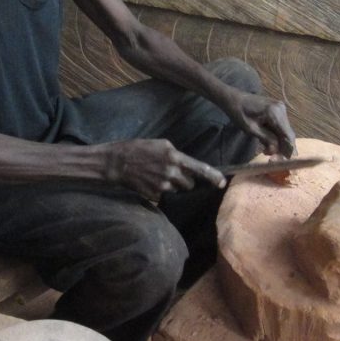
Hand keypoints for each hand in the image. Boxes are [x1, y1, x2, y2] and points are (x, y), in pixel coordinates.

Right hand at [104, 139, 225, 200]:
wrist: (117, 163)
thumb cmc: (138, 149)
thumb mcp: (161, 145)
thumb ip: (176, 155)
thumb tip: (187, 165)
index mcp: (174, 157)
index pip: (200, 169)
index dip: (213, 177)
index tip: (222, 183)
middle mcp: (171, 172)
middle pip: (190, 184)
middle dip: (185, 180)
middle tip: (172, 173)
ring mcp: (163, 185)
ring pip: (178, 190)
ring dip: (173, 186)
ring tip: (158, 176)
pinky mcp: (155, 195)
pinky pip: (165, 195)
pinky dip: (161, 191)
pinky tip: (150, 182)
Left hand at [225, 91, 296, 156]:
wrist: (234, 99)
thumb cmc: (239, 113)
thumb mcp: (251, 129)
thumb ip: (266, 139)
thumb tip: (277, 150)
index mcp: (275, 113)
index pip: (287, 134)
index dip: (289, 149)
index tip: (287, 161)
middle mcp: (281, 109)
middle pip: (287, 133)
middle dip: (282, 147)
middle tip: (273, 159)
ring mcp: (280, 108)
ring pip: (284, 131)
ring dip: (278, 142)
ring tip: (266, 151)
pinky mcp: (278, 110)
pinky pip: (280, 126)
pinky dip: (276, 135)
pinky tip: (267, 142)